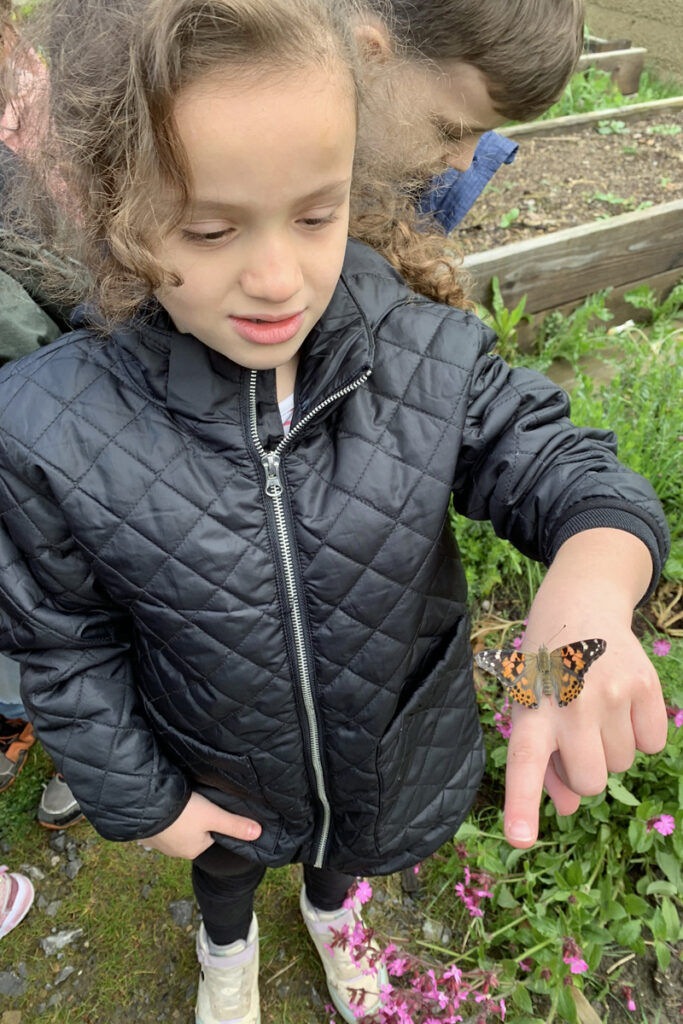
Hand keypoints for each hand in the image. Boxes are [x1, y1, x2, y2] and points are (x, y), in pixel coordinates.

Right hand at [139, 791, 261, 858]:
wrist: (145, 807)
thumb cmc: (182, 812)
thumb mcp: (213, 815)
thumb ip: (235, 825)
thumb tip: (258, 834)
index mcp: (194, 850)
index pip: (210, 834)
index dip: (210, 819)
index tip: (207, 806)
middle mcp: (175, 852)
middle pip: (192, 832)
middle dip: (192, 819)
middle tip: (192, 801)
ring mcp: (157, 844)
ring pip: (174, 829)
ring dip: (175, 818)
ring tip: (177, 802)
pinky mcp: (144, 833)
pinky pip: (157, 826)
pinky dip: (160, 817)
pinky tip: (161, 806)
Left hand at [503, 529, 667, 847]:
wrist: (581, 604)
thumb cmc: (547, 669)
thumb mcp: (530, 707)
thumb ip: (543, 762)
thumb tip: (568, 807)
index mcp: (531, 709)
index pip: (524, 763)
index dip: (522, 804)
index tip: (520, 839)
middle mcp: (570, 702)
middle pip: (591, 782)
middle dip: (584, 771)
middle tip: (575, 734)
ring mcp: (612, 693)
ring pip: (622, 764)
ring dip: (610, 747)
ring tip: (595, 706)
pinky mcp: (645, 685)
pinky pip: (652, 745)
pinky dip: (640, 734)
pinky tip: (621, 701)